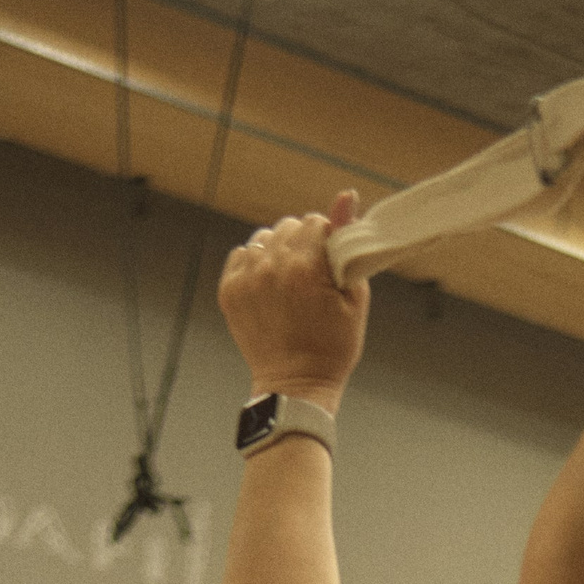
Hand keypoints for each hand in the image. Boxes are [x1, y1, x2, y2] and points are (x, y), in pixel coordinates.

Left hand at [219, 199, 369, 409]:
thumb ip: (348, 243)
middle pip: (289, 226)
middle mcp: (271, 267)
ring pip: (265, 239)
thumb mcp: (354, 297)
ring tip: (288, 283)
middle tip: (310, 278)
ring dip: (278, 252)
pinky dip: (256, 265)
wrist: (295, 387)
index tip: (329, 265)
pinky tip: (269, 287)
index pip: (316, 222)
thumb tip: (345, 197)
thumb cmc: (332, 348)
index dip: (327, 240)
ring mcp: (246, 279)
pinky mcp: (229, 291)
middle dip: (303, 244)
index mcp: (305, 267)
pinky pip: (242, 255)